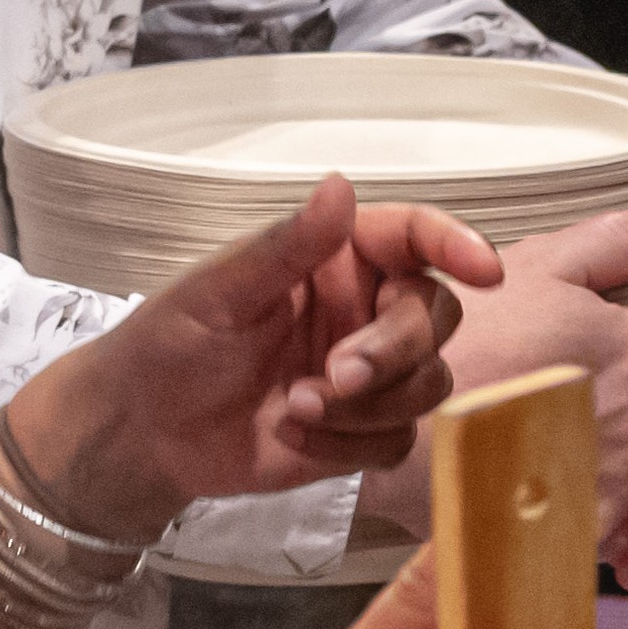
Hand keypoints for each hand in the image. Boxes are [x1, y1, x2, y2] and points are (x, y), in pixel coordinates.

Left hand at [34, 179, 487, 525]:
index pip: (414, 239)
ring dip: (370, 404)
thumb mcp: (218, 289)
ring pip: (429, 384)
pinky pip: (397, 440)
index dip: (457, 246)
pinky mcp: (361, 434)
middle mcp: (362, 312)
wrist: (142, 433)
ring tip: (295, 407)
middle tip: (338, 373)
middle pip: (435, 319)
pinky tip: (290, 435)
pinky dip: (349, 444)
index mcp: (335, 260)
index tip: (485, 271)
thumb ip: (286, 245)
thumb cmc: (171, 343)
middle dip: (396, 350)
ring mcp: (366, 377)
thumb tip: (340, 185)